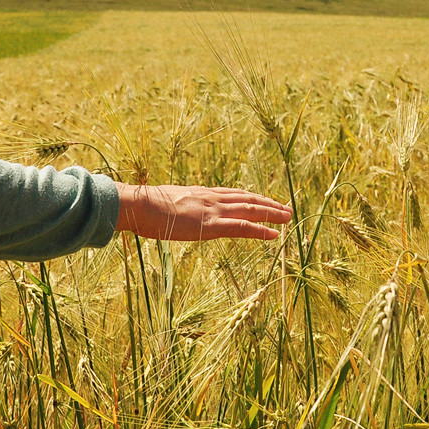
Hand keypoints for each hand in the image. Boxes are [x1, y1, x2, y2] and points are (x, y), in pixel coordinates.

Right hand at [114, 183, 291, 240]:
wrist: (140, 205)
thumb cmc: (145, 206)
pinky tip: (274, 234)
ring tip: (287, 217)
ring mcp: (214, 211)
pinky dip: (261, 230)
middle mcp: (212, 198)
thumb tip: (173, 211)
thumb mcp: (166, 203)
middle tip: (286, 208)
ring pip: (251, 210)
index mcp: (202, 193)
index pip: (234, 194)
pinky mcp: (212, 225)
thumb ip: (177, 207)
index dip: (251, 197)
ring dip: (272, 213)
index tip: (264, 200)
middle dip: (268, 203)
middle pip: (248, 199)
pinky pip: (243, 227)